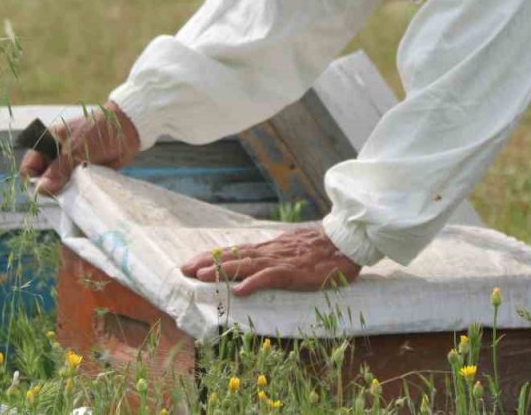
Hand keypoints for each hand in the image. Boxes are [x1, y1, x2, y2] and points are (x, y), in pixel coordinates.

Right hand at [19, 101, 140, 195]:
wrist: (127, 129)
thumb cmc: (97, 132)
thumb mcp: (75, 150)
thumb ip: (58, 170)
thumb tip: (40, 190)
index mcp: (47, 144)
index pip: (29, 167)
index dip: (33, 180)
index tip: (44, 191)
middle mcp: (55, 157)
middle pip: (43, 180)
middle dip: (50, 189)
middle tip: (61, 194)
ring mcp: (69, 166)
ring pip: (58, 186)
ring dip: (64, 192)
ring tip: (73, 193)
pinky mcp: (83, 174)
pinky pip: (74, 188)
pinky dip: (76, 193)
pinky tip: (82, 196)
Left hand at [180, 225, 361, 296]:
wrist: (346, 241)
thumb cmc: (323, 249)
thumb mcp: (293, 250)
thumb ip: (274, 257)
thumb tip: (255, 267)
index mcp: (269, 248)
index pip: (235, 251)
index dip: (212, 257)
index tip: (191, 263)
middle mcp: (270, 251)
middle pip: (234, 256)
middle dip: (208, 262)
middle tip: (184, 269)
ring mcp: (281, 260)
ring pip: (247, 264)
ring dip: (224, 270)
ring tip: (202, 277)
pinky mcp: (295, 271)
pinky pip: (272, 277)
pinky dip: (255, 282)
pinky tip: (241, 290)